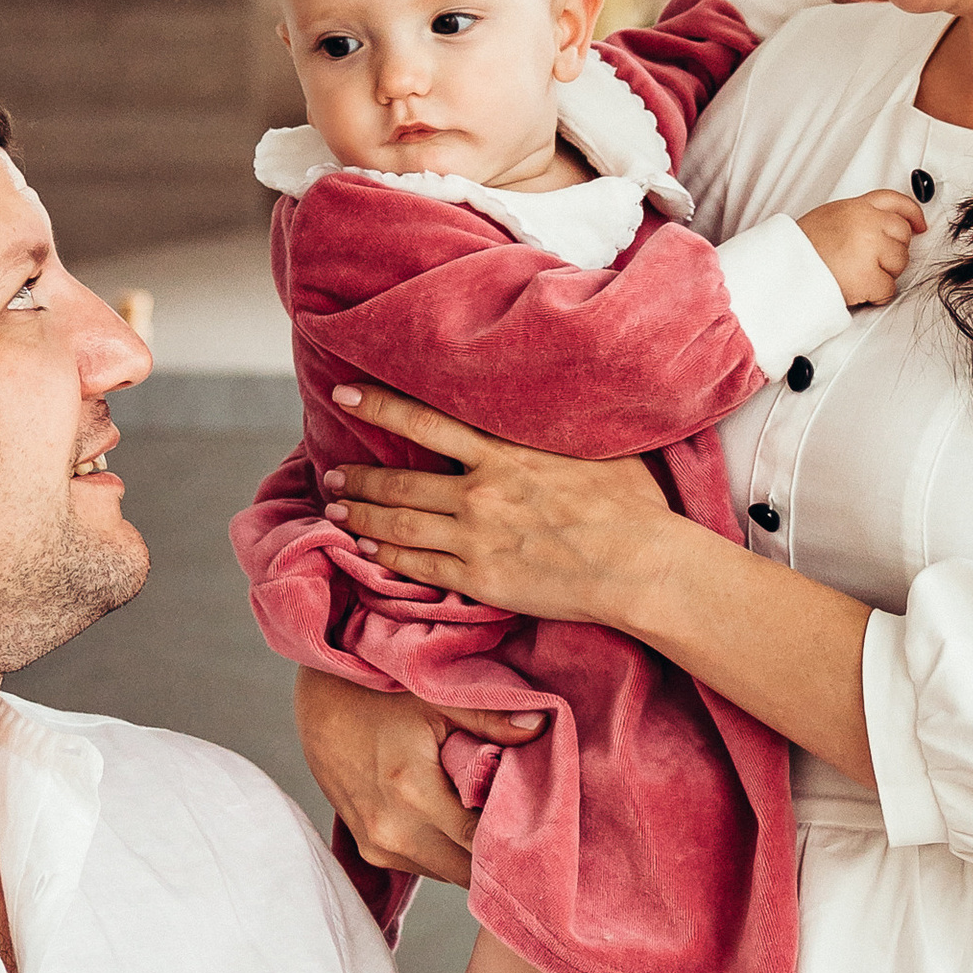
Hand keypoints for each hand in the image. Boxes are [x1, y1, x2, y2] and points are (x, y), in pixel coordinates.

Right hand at [294, 669, 541, 885]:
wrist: (320, 708)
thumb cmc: (381, 697)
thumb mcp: (436, 699)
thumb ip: (489, 718)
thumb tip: (539, 727)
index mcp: (413, 793)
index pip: (481, 844)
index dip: (516, 844)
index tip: (546, 834)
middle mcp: (393, 830)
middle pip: (468, 870)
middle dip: (500, 855)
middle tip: (530, 829)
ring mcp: (378, 845)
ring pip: (448, 874)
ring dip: (473, 857)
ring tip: (496, 825)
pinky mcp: (370, 850)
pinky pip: (426, 867)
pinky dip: (448, 853)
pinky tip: (462, 825)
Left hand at [321, 390, 676, 625]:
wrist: (640, 564)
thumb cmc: (631, 505)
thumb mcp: (596, 446)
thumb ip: (557, 430)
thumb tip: (555, 403)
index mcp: (505, 451)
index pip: (425, 420)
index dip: (379, 405)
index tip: (346, 393)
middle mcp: (481, 490)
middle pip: (400, 480)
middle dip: (358, 477)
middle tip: (332, 473)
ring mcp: (477, 536)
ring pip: (400, 524)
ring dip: (362, 516)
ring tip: (336, 510)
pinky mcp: (481, 578)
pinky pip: (419, 567)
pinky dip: (386, 557)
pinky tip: (367, 551)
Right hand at [797, 187, 925, 307]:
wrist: (783, 272)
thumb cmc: (800, 250)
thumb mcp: (828, 218)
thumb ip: (857, 218)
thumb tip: (881, 227)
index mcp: (855, 207)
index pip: (894, 201)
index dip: (912, 214)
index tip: (920, 225)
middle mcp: (867, 223)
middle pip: (902, 235)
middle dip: (892, 251)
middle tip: (871, 262)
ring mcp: (870, 249)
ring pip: (900, 263)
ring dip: (884, 273)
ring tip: (857, 274)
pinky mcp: (869, 276)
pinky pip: (889, 289)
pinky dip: (876, 295)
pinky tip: (858, 290)